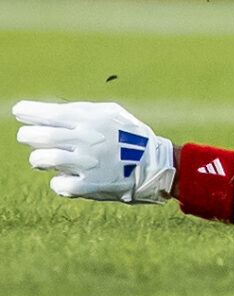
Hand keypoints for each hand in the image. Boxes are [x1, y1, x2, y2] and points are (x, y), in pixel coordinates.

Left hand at [13, 100, 174, 202]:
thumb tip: (43, 113)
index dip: (30, 111)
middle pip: (41, 136)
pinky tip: (66, 177)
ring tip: (42, 159)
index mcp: (92, 119)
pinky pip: (58, 184)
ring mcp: (87, 163)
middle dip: (28, 134)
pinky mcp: (89, 185)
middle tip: (27, 135)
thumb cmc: (128, 135)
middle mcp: (87, 139)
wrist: (153, 165)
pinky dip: (59, 181)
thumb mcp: (110, 114)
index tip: (18, 110)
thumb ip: (80, 113)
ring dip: (39, 159)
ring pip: (43, 159)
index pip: (52, 113)